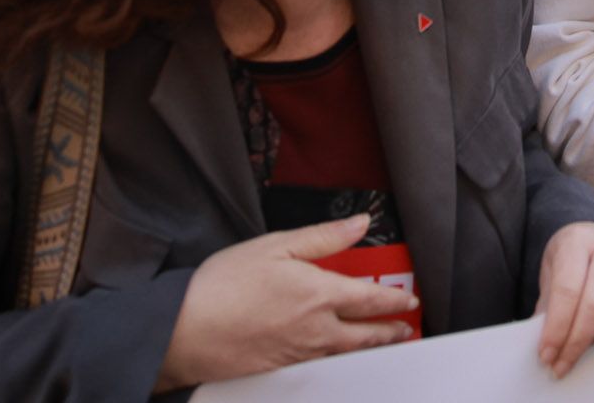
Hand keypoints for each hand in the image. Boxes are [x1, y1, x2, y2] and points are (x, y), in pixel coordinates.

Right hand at [154, 216, 417, 388]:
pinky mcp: (281, 370)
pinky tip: (335, 357)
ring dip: (368, 348)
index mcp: (319, 294)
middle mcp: (317, 329)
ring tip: (381, 345)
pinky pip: (320, 366)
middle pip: (365, 335)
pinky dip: (337, 361)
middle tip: (404, 329)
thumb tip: (361, 224)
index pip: (370, 300)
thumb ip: (324, 237)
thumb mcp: (276, 245)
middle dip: (389, 332)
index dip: (393, 301)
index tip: (408, 301)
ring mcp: (299, 354)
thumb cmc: (225, 284)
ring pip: (345, 354)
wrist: (185, 331)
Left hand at [535, 222, 593, 377]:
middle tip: (564, 361)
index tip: (547, 354)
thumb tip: (548, 345)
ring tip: (593, 344)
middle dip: (578, 338)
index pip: (567, 290)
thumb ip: (548, 306)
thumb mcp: (550, 275)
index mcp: (576, 241)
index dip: (556, 327)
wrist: (588, 235)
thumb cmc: (571, 262)